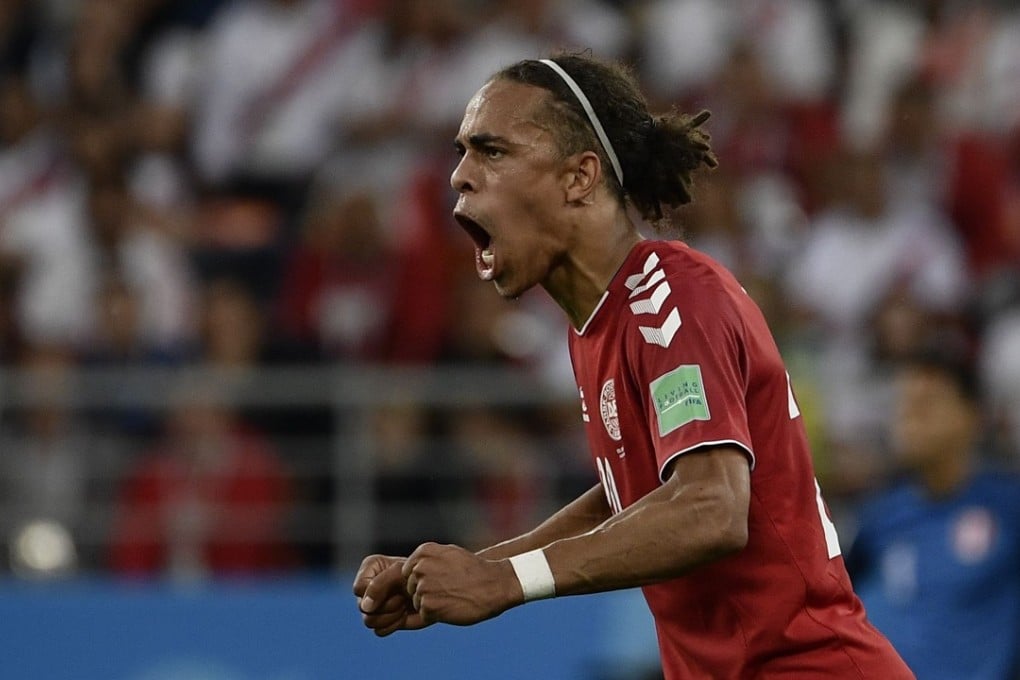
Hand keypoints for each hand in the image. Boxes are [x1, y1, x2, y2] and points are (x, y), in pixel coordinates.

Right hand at [352, 554, 426, 635]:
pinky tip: (405, 614)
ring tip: (404, 604)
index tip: (394, 586)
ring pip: (370, 621)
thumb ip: (379, 585)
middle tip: (403, 596)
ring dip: (391, 615)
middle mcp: (367, 589)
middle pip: (364, 608)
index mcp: (369, 570)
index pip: (359, 588)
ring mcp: (373, 607)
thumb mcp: (399, 572)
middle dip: (387, 604)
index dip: (375, 592)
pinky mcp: (382, 622)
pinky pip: (379, 631)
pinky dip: (394, 624)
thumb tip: (365, 608)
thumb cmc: (418, 576)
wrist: (434, 592)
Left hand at [401, 542, 521, 626]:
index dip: (422, 579)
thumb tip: (413, 566)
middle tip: (448, 590)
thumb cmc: (474, 569)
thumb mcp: (450, 553)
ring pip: (417, 601)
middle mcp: (420, 568)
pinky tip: (452, 607)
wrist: (494, 585)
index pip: (408, 570)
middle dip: (426, 591)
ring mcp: (423, 587)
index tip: (439, 580)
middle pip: (411, 586)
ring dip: (431, 604)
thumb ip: (429, 558)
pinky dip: (436, 615)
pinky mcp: (428, 606)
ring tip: (452, 598)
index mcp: (424, 552)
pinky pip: (424, 614)